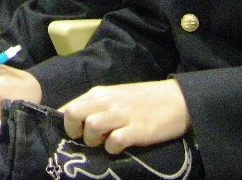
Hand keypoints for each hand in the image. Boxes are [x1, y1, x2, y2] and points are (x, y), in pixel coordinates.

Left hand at [61, 79, 191, 154]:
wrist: (177, 99)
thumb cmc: (143, 100)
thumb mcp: (115, 97)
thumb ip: (95, 106)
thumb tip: (74, 122)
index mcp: (100, 93)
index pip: (69, 106)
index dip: (65, 123)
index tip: (72, 133)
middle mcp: (107, 101)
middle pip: (73, 113)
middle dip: (73, 130)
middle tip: (85, 138)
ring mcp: (122, 115)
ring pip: (91, 126)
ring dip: (93, 140)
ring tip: (104, 142)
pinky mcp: (138, 130)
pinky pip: (115, 141)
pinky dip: (113, 148)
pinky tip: (120, 147)